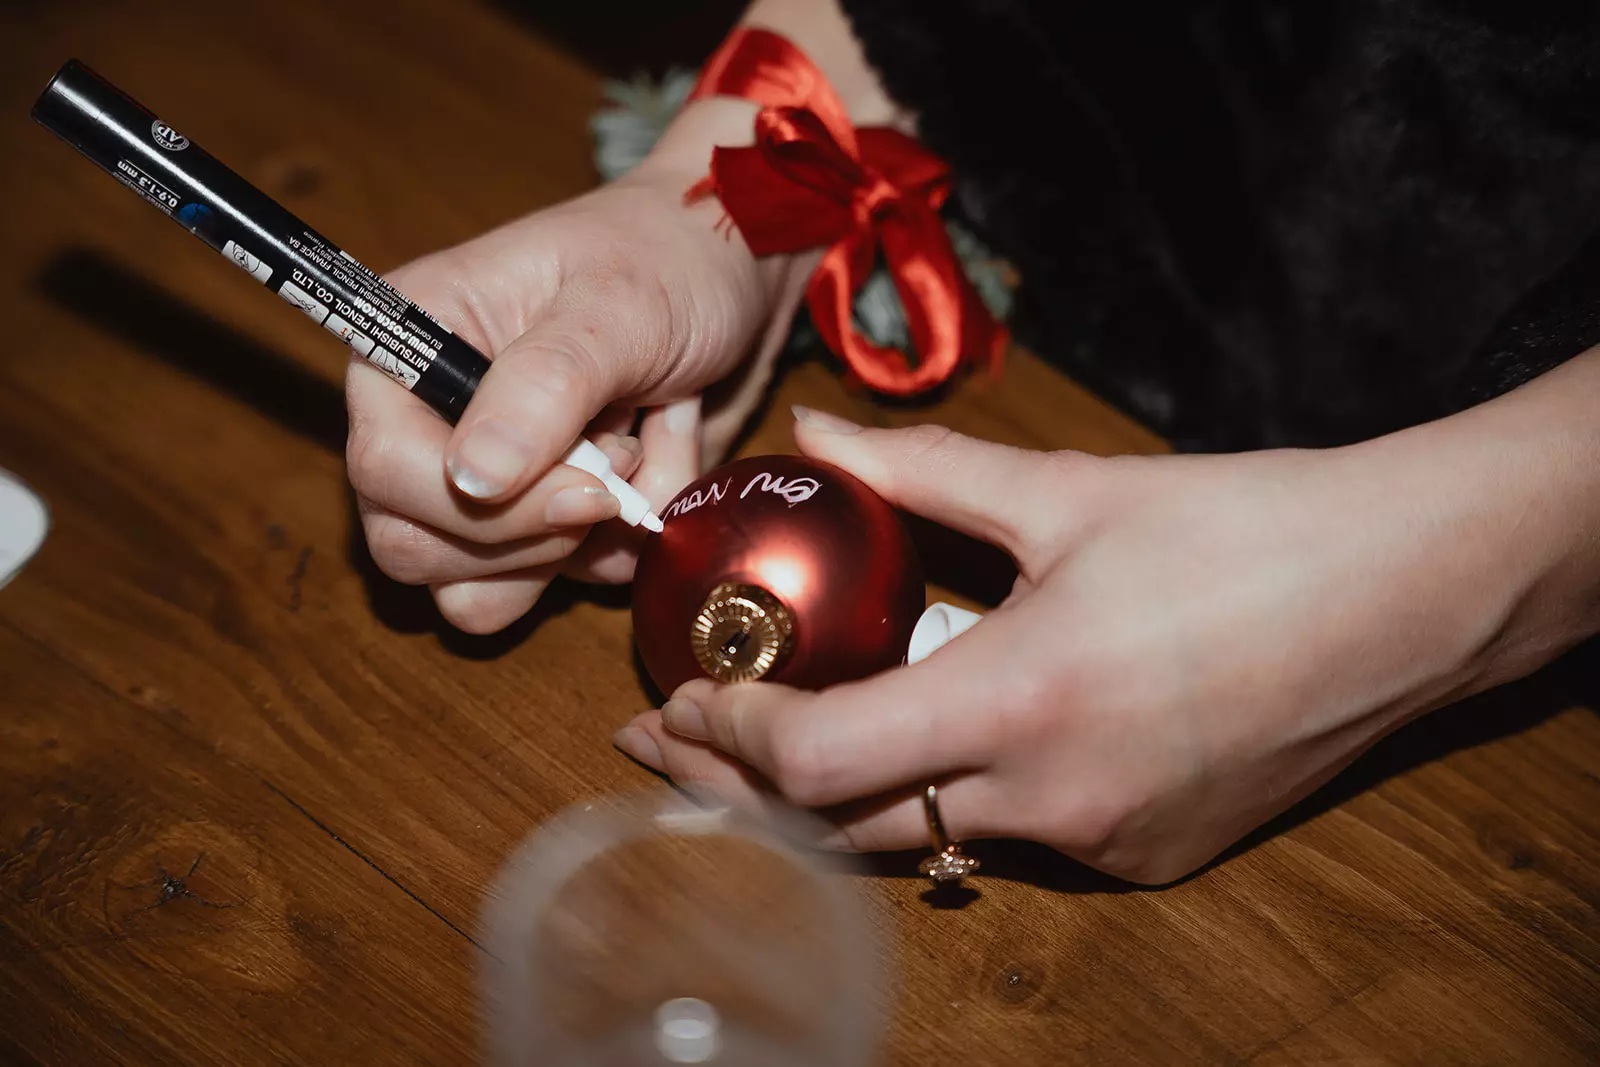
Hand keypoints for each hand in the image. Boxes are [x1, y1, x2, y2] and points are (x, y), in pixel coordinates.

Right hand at [347, 161, 807, 632]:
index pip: (384, 468)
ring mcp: (487, 486)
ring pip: (481, 592)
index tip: (587, 487)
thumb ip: (544, 388)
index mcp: (411, 349)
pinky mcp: (546, 525)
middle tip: (618, 456)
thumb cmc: (668, 261)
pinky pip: (562, 586)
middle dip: (533, 533)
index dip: (478, 504)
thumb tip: (471, 479)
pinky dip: (624, 546)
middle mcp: (429, 425)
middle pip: (414, 549)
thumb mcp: (616, 308)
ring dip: (581, 546)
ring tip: (638, 451)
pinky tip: (658, 462)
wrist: (738, 275)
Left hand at [616, 406, 1552, 883]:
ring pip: (922, 842)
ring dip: (830, 800)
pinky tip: (928, 745)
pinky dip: (942, 799)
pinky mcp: (1149, 855)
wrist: (1414, 595)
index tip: (677, 695)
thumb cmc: (1254, 530)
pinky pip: (1009, 842)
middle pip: (841, 830)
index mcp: (1023, 701)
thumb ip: (924, 474)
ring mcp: (1104, 844)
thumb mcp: (1074, 491)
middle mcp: (1054, 801)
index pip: (815, 760)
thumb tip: (818, 442)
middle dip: (737, 789)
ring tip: (768, 746)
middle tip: (674, 738)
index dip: (722, 735)